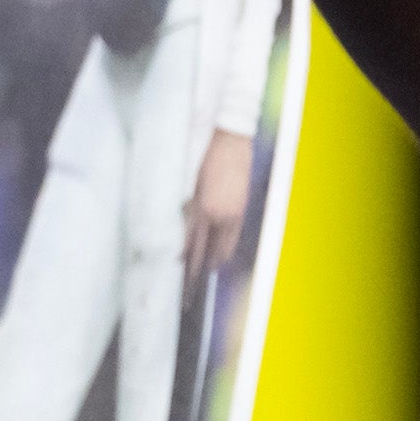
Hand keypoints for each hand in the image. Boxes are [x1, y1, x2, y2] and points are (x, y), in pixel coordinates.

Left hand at [185, 128, 253, 274]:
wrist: (230, 139)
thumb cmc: (205, 157)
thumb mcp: (190, 184)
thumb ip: (187, 207)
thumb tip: (182, 225)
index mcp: (202, 208)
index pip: (191, 241)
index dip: (185, 257)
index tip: (178, 267)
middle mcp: (218, 214)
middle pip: (208, 248)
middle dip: (199, 265)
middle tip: (191, 281)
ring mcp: (233, 212)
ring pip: (223, 244)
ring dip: (214, 257)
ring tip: (206, 269)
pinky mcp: (241, 208)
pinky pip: (233, 234)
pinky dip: (225, 245)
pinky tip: (220, 252)